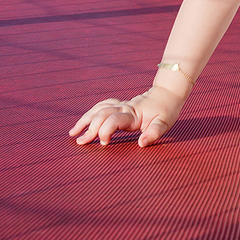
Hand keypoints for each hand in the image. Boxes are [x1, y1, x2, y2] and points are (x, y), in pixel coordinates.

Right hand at [69, 86, 185, 147]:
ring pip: (98, 109)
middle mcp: (124, 108)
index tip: (103, 144)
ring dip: (84, 120)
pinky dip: (90, 113)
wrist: (167, 95)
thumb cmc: (166, 111)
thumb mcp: (164, 123)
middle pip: (101, 115)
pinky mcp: (119, 105)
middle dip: (89, 128)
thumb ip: (154, 133)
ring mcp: (120, 105)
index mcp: (133, 114)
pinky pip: (101, 106)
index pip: (113, 120)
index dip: (105, 131)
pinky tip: (84, 121)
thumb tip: (141, 144)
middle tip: (81, 142)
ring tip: (73, 133)